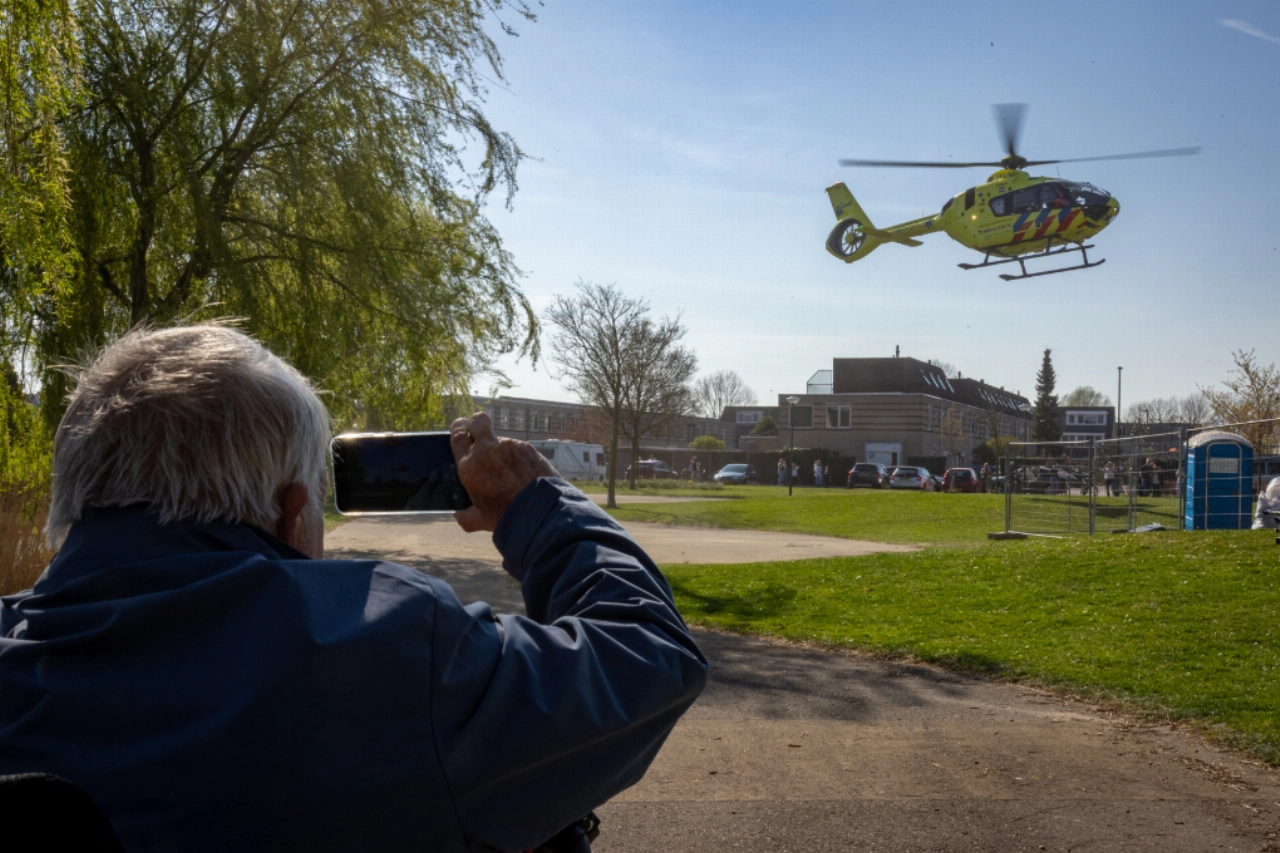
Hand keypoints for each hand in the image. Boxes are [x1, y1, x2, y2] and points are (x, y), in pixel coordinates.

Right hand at [450, 412, 557, 531]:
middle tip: (478, 433)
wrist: (539, 512)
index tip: (460, 427)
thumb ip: (465, 516)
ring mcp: (510, 446)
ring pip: (501, 440)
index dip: (458, 427)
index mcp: (470, 465)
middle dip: (476, 423)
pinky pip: (519, 448)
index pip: (458, 434)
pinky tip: (524, 474)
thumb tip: (459, 515)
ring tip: (510, 472)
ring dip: (502, 450)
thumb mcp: (480, 519)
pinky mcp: (528, 448)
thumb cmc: (506, 516)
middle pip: (478, 421)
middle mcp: (488, 450)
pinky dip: (519, 458)